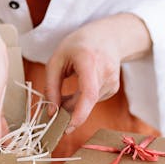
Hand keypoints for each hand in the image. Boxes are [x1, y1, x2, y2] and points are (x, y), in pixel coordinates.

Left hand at [44, 14, 151, 130]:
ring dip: (73, 106)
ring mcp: (112, 81)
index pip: (88, 93)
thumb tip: (51, 112)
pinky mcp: (113, 88)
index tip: (67, 127)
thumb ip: (51, 86)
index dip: (79, 113)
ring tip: (64, 96)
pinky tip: (79, 89)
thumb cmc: (78, 45)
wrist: (107, 36)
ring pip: (89, 104)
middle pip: (86, 102)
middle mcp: (105, 72)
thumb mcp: (56, 59)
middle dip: (68, 114)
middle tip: (51, 118)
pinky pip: (93, 101)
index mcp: (89, 60)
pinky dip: (82, 101)